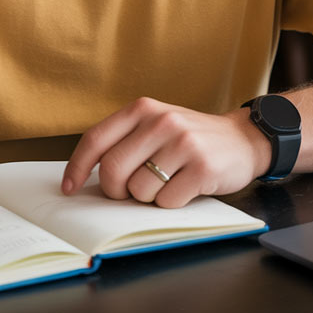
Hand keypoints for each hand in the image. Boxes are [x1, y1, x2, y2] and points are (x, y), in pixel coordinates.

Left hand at [61, 97, 270, 206]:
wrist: (242, 139)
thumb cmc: (190, 138)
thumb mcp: (156, 125)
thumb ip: (126, 141)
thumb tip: (88, 177)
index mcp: (143, 108)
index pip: (96, 139)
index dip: (78, 166)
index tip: (70, 187)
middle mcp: (161, 121)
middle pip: (113, 170)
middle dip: (116, 191)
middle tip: (130, 192)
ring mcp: (182, 143)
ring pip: (139, 190)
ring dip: (147, 198)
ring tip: (166, 183)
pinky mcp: (202, 167)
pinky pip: (167, 202)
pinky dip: (171, 204)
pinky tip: (185, 188)